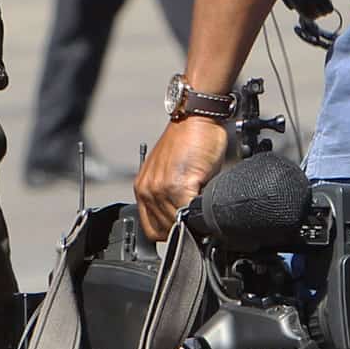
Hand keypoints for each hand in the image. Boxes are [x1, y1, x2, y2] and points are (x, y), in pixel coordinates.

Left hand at [135, 115, 230, 240]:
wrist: (197, 117)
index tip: (185, 228)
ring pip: (176, 224)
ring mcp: (161, 188)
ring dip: (192, 221)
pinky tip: (205, 201)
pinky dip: (199, 213)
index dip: (171, 232)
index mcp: (144, 188)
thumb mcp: (174, 173)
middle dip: (183, 228)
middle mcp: (148, 189)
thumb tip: (187, 222)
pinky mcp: (179, 184)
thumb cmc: (191, 141)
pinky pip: (188, 212)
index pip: (152, 229)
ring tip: (202, 207)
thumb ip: (174, 198)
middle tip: (197, 219)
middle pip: (164, 230)